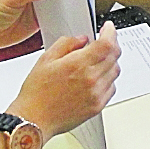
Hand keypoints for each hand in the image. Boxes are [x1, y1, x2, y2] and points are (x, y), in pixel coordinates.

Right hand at [9, 22, 120, 137]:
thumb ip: (67, 44)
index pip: (107, 43)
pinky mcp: (98, 107)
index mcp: (79, 64)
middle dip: (110, 45)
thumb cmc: (36, 93)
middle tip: (102, 43)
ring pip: (115, 72)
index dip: (111, 32)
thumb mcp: (46, 59)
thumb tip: (82, 39)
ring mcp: (96, 94)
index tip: (108, 28)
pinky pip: (111, 88)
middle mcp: (91, 79)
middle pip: (114, 56)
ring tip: (95, 62)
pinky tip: (94, 79)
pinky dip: (107, 80)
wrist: (34, 120)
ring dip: (110, 62)